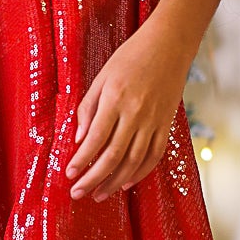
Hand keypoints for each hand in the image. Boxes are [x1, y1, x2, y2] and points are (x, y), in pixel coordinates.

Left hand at [64, 16, 186, 200]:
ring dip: (114, 182)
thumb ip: (88, 108)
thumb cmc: (131, 56)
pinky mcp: (166, 124)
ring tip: (99, 194)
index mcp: (115, 98)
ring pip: (134, 161)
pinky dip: (140, 172)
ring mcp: (154, 120)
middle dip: (93, 178)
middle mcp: (136, 113)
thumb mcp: (102, 76)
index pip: (95, 138)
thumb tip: (79, 140)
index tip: (69, 174)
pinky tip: (125, 183)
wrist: (170, 45)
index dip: (81, 160)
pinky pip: (154, 155)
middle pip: (113, 155)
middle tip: (78, 193)